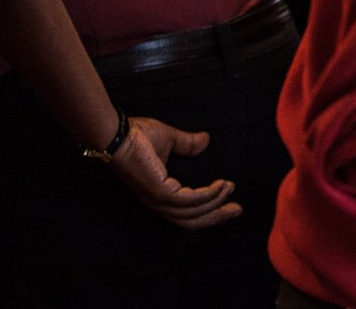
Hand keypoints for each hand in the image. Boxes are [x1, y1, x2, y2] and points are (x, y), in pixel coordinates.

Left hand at [103, 116, 241, 229]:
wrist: (117, 133)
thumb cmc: (136, 136)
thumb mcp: (169, 140)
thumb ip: (187, 144)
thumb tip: (205, 140)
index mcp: (159, 194)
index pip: (185, 214)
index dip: (208, 213)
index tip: (228, 206)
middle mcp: (158, 202)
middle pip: (192, 221)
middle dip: (217, 217)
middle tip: (238, 210)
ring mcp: (158, 199)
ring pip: (193, 214)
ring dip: (216, 204)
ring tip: (230, 189)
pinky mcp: (160, 192)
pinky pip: (191, 200)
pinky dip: (208, 195)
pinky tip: (220, 185)